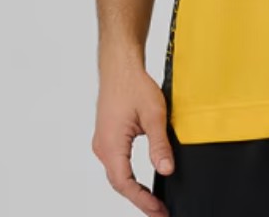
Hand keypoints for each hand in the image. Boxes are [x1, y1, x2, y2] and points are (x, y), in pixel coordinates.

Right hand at [92, 58, 174, 215]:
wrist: (120, 67)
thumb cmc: (134, 85)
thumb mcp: (154, 114)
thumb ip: (159, 144)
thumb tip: (166, 169)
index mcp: (111, 145)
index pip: (125, 184)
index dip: (142, 201)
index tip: (158, 211)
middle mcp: (102, 147)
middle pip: (119, 183)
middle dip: (140, 200)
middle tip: (159, 212)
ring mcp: (103, 142)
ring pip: (117, 174)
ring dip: (134, 190)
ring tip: (152, 202)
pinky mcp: (107, 137)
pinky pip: (117, 164)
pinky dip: (129, 177)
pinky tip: (141, 182)